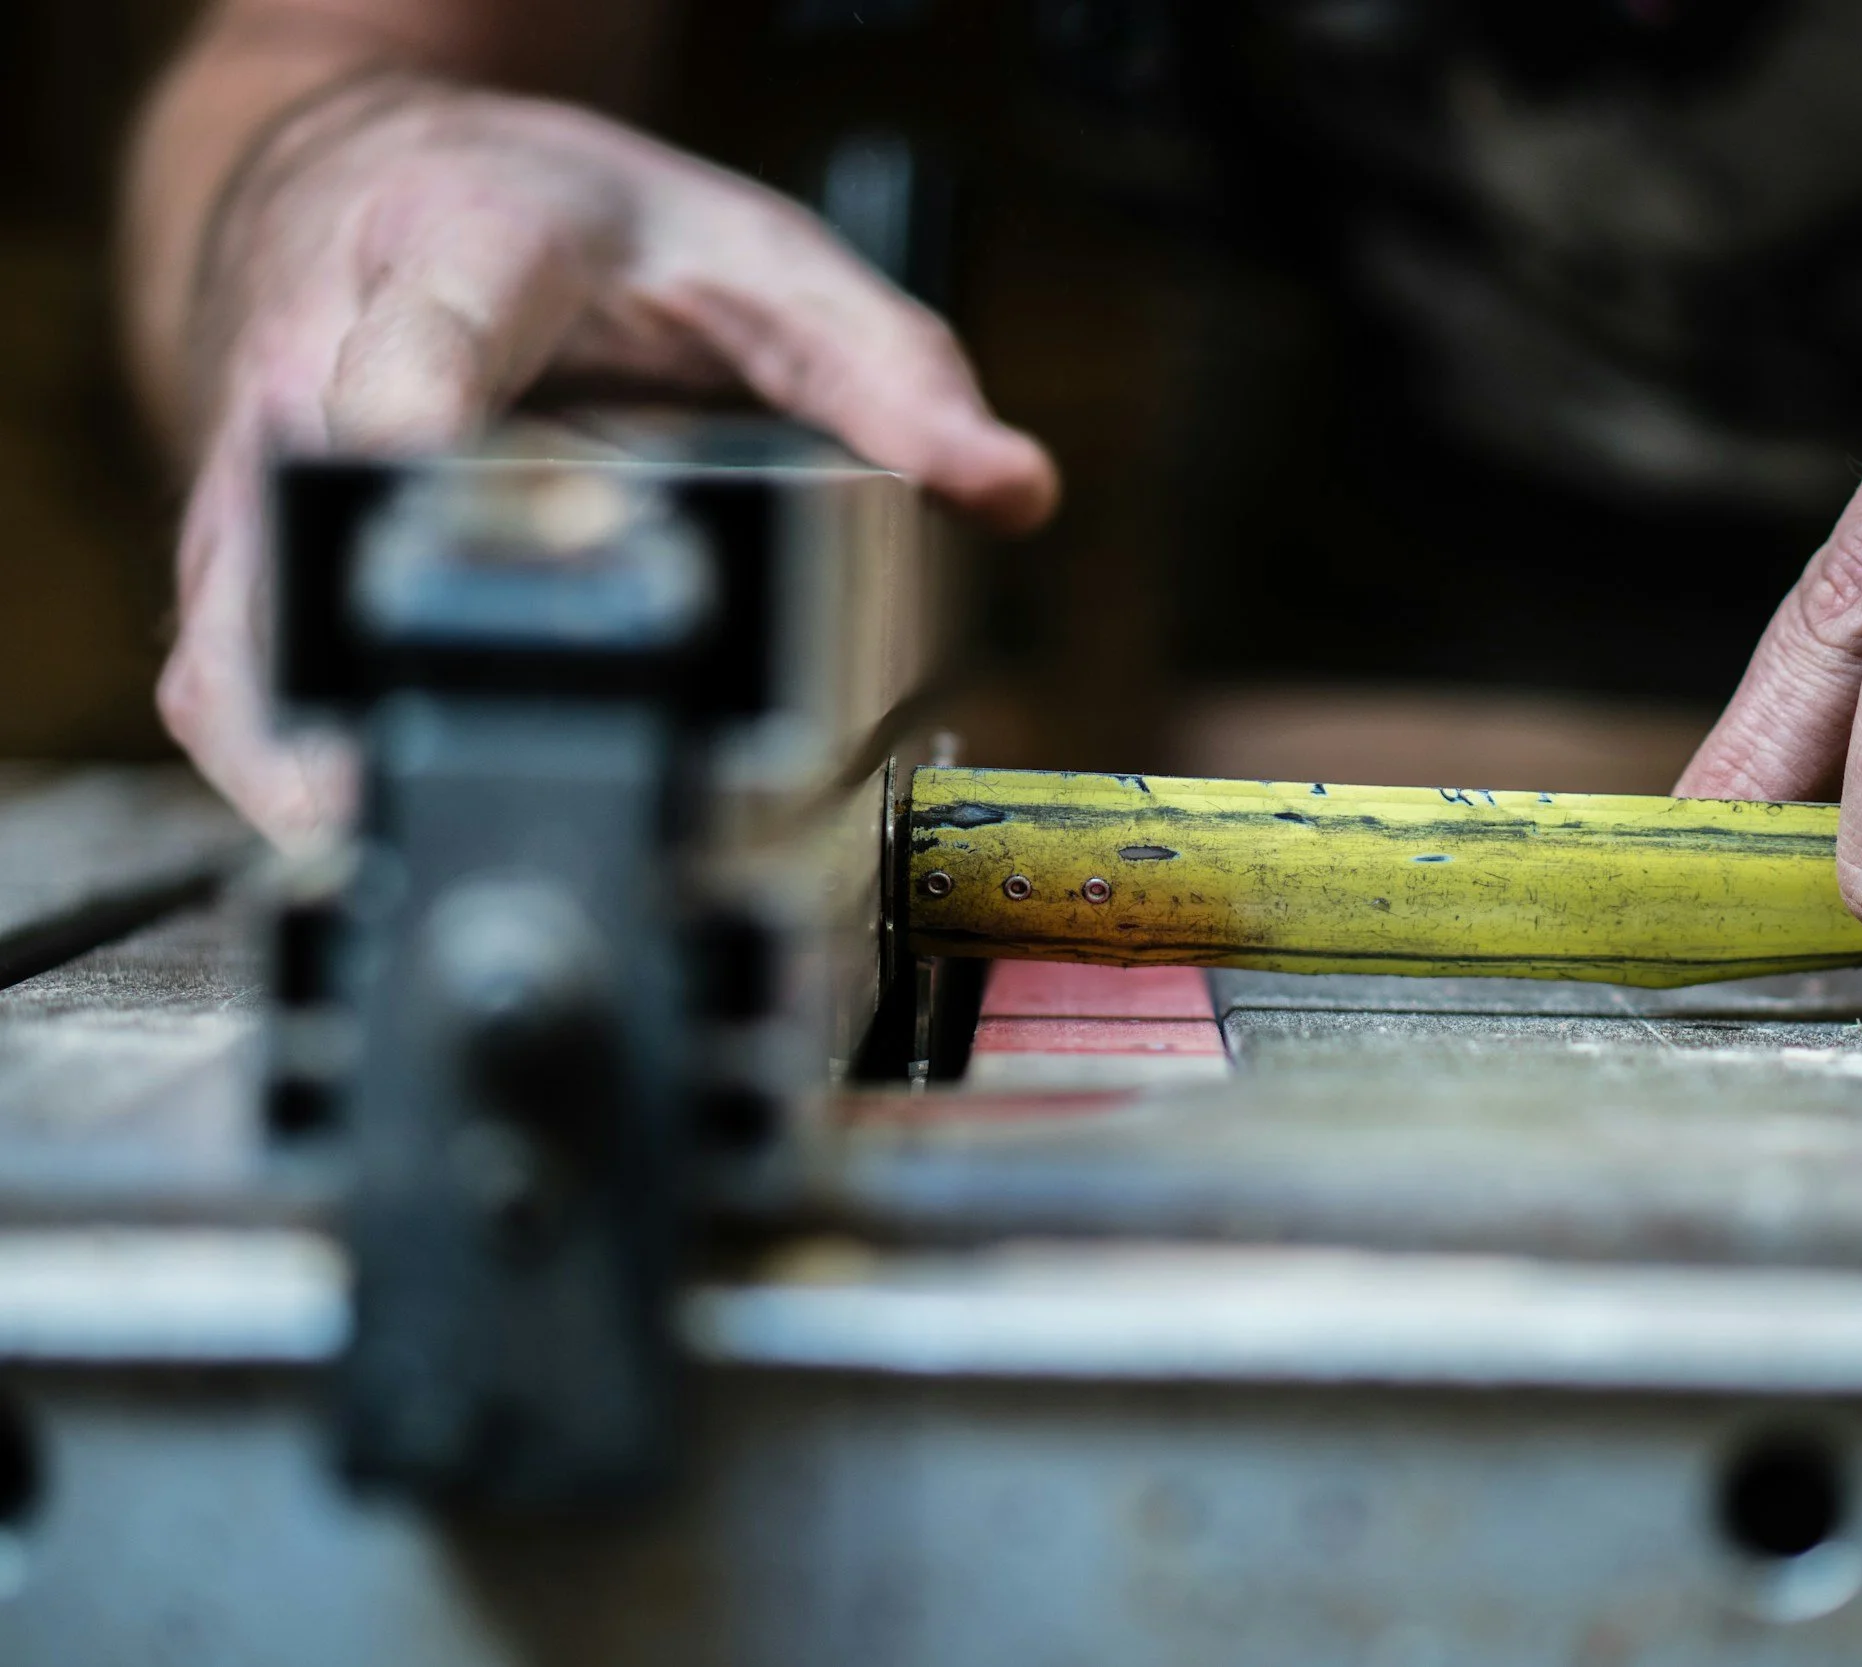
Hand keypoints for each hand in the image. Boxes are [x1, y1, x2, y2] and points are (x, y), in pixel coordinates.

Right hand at [163, 75, 1057, 841]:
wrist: (396, 198)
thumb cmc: (588, 239)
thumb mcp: (762, 259)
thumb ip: (888, 372)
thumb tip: (1012, 490)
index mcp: (456, 253)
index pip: (429, 336)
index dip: (422, 412)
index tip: (430, 481)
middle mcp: (321, 358)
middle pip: (312, 525)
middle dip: (394, 651)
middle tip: (482, 774)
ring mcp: (261, 476)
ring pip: (243, 639)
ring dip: (324, 761)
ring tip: (436, 864)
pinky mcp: (239, 566)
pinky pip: (234, 688)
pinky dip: (300, 775)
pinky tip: (387, 847)